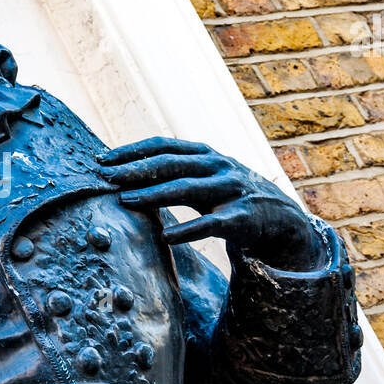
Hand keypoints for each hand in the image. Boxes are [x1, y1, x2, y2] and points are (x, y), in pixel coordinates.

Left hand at [99, 137, 323, 270]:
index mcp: (206, 155)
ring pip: (187, 189)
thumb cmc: (231, 196)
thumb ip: (174, 172)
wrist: (281, 218)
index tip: (101, 159)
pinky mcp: (241, 219)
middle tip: (104, 176)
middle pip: (171, 163)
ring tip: (125, 201)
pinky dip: (188, 231)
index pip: (164, 146)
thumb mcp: (205, 177)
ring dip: (153, 194)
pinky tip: (166, 237)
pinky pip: (211, 225)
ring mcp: (231, 191)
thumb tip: (125, 174)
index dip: (132, 151)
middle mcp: (218, 167)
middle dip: (136, 168)